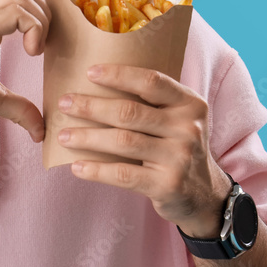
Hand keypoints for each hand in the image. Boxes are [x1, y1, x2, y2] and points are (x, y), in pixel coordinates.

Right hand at [0, 0, 47, 142]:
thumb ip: (15, 106)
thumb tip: (38, 129)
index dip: (38, 12)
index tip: (40, 45)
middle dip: (43, 12)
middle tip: (40, 45)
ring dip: (40, 20)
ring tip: (34, 50)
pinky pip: (15, 11)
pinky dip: (33, 27)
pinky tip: (30, 52)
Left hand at [56, 64, 230, 236]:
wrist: (203, 194)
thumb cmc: (177, 147)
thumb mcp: (177, 119)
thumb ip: (152, 103)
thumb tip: (97, 85)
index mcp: (189, 104)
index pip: (151, 81)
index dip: (118, 75)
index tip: (89, 72)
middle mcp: (187, 128)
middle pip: (129, 112)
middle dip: (91, 106)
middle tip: (65, 103)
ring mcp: (179, 158)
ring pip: (122, 142)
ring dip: (87, 137)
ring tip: (63, 135)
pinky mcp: (168, 185)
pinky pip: (123, 174)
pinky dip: (96, 170)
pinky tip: (77, 166)